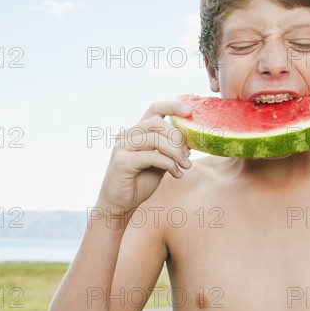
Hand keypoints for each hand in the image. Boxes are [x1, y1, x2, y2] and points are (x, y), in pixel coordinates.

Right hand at [96, 100, 191, 219]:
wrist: (120, 204)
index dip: (172, 106)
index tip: (189, 111)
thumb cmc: (139, 182)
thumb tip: (189, 140)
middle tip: (188, 155)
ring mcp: (122, 146)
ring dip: (176, 153)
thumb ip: (169, 149)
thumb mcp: (159, 162)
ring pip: (156, 139)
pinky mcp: (122, 161)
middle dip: (177, 137)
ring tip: (185, 166)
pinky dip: (169, 165)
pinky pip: (152, 156)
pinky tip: (176, 174)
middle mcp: (127, 135)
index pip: (154, 108)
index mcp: (137, 131)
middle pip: (157, 122)